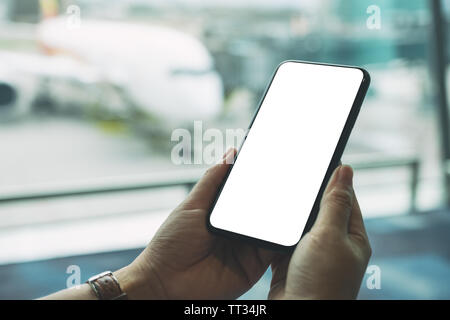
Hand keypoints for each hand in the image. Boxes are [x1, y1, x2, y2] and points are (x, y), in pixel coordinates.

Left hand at [118, 149, 275, 298]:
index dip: (260, 179)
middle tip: (290, 176)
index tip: (275, 161)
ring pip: (272, 226)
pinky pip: (274, 249)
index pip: (248, 192)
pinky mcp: (256, 265)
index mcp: (224, 212)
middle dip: (275, 195)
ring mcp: (248, 246)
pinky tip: (288, 224)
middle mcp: (238, 228)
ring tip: (292, 196)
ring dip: (282, 214)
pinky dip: (283, 238)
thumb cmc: (171, 244)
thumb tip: (231, 153)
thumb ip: (212, 180)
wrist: (165, 283)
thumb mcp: (192, 205)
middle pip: (263, 208)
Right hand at [269, 165, 371, 299]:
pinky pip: (285, 236)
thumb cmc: (322, 281)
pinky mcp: (292, 259)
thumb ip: (335, 202)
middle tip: (293, 169)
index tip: (319, 156)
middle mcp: (334, 243)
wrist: (297, 314)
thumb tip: (346, 170)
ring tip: (279, 188)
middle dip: (308, 192)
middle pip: (321, 208)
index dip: (333, 177)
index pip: (344, 197)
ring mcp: (312, 252)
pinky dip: (278, 227)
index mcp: (351, 236)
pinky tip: (269, 215)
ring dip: (291, 210)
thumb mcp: (330, 235)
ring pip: (301, 222)